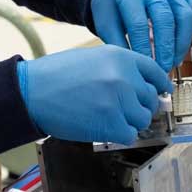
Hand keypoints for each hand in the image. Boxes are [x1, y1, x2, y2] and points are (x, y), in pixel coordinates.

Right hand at [16, 45, 174, 143]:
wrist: (32, 92)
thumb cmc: (55, 75)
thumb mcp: (92, 58)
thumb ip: (119, 68)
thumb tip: (141, 85)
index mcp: (120, 57)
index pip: (155, 72)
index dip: (159, 85)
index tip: (160, 92)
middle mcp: (124, 76)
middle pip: (150, 99)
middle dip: (139, 107)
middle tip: (121, 109)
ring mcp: (119, 100)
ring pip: (142, 119)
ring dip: (129, 122)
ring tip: (108, 117)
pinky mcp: (110, 123)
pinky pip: (130, 134)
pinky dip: (119, 134)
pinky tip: (104, 127)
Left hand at [90, 0, 191, 70]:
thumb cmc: (110, 5)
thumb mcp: (104, 22)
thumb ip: (118, 43)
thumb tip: (136, 66)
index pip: (139, 23)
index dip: (143, 48)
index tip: (146, 66)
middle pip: (165, 17)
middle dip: (166, 48)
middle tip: (163, 68)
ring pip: (185, 13)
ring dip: (182, 42)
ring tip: (173, 61)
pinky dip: (190, 30)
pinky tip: (179, 46)